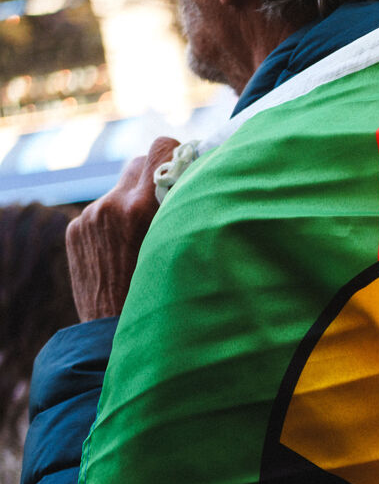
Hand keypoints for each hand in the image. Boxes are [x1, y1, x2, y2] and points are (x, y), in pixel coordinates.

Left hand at [66, 136, 180, 320]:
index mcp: (141, 208)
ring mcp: (89, 218)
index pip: (161, 147)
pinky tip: (125, 252)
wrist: (112, 336)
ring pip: (120, 189)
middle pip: (139, 163)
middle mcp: (111, 205)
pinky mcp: (76, 230)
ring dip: (135, 203)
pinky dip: (116, 223)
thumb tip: (196, 178)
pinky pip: (102, 211)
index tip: (189, 172)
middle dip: (156, 177)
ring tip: (146, 238)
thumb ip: (184, 210)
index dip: (179, 155)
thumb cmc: (163, 298)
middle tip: (171, 204)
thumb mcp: (183, 249)